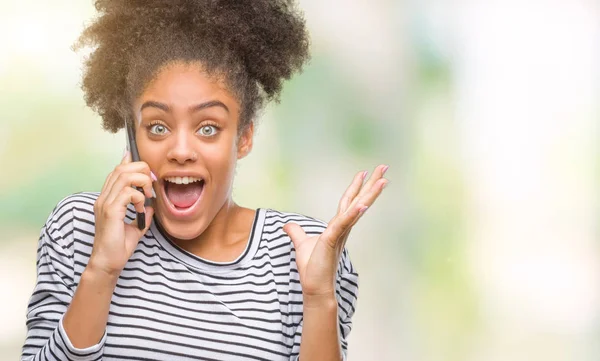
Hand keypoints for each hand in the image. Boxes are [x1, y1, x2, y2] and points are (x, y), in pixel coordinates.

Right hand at [89, 150, 154, 277]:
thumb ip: (143, 212)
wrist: (108, 263)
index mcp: (107, 199)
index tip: (146, 168)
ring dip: (142, 182)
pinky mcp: (110, 211)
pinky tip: (142, 209)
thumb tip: (152, 204)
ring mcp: (105, 203)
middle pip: (121, 168)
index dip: (130, 163)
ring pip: (124, 176)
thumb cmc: (119, 246)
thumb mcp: (136, 225)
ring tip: (148, 196)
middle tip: (152, 183)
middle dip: (141, 170)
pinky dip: (140, 198)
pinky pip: (128, 192)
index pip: (116, 171)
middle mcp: (103, 198)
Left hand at [283, 164, 388, 301]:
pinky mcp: (332, 239)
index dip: (356, 187)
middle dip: (372, 183)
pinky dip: (354, 213)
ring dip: (370, 194)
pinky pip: (344, 222)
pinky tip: (362, 203)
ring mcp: (340, 233)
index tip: (365, 172)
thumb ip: (296, 233)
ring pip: (358, 208)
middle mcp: (343, 227)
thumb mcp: (301, 244)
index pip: (348, 201)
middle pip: (359, 199)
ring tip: (383, 180)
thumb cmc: (312, 268)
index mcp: (337, 226)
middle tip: (384, 167)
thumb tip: (287, 225)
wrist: (315, 287)